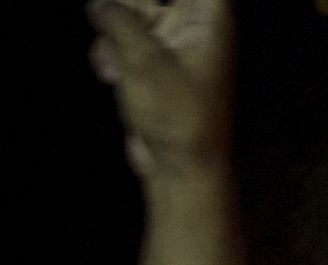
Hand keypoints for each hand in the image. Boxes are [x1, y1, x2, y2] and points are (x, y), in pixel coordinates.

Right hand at [89, 0, 232, 177]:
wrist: (177, 166)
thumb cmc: (175, 115)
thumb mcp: (144, 60)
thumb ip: (119, 20)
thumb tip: (100, 4)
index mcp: (208, 20)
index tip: (141, 10)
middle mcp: (192, 26)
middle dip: (126, 7)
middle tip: (120, 30)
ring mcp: (169, 43)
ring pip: (129, 11)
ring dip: (112, 33)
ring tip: (116, 64)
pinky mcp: (150, 61)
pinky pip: (121, 37)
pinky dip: (111, 51)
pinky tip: (110, 74)